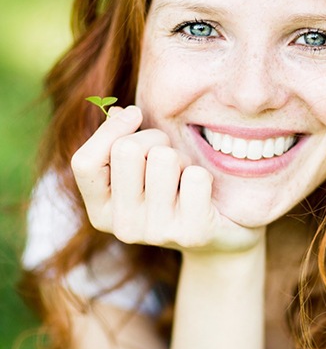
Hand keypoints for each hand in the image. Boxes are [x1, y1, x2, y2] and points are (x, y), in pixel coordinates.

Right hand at [71, 106, 262, 251]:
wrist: (218, 235)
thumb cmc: (174, 190)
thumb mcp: (141, 170)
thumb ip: (121, 142)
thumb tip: (118, 112)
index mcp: (101, 211)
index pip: (84, 163)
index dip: (110, 129)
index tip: (136, 114)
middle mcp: (124, 227)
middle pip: (127, 150)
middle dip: (155, 139)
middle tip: (170, 157)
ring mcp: (157, 233)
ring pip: (164, 158)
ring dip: (181, 158)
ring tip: (186, 177)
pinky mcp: (192, 233)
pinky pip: (195, 176)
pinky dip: (203, 175)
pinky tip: (203, 193)